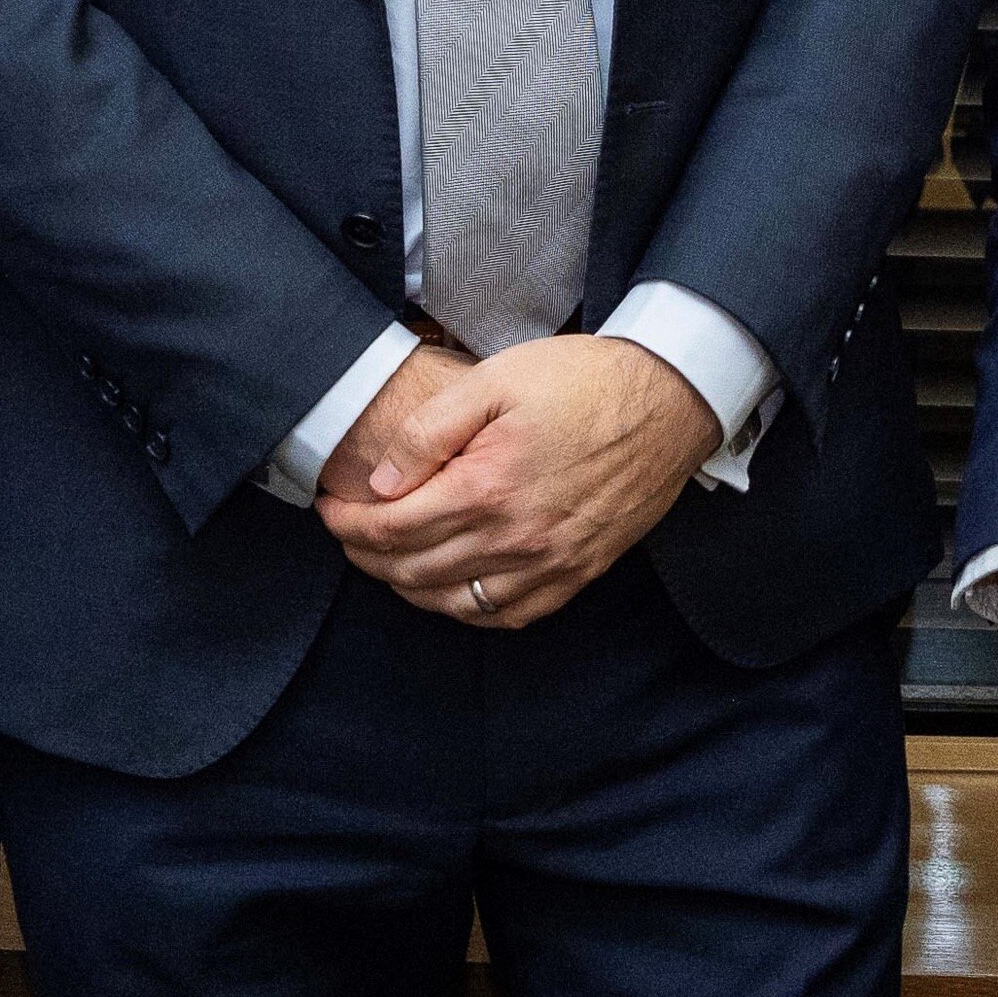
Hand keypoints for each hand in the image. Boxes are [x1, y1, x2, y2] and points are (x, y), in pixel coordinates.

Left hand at [319, 333, 716, 626]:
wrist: (668, 400)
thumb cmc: (581, 382)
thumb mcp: (493, 381)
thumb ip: (428, 432)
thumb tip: (383, 483)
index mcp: (487, 489)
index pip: (392, 529)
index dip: (348, 524)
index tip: (329, 508)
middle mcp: (516, 539)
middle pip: (414, 572)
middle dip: (366, 556)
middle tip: (347, 532)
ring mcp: (550, 564)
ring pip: (454, 603)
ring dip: (407, 588)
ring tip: (386, 560)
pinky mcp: (578, 573)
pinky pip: (507, 615)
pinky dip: (465, 611)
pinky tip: (449, 590)